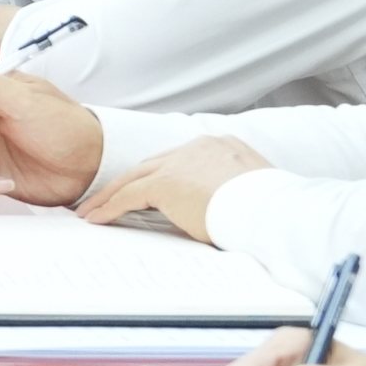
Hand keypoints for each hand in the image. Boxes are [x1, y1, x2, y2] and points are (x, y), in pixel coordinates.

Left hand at [80, 133, 266, 238]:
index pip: (180, 160)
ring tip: (91, 211)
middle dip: (128, 183)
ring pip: (133, 179)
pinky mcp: (166, 183)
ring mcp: (181, 162)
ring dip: (109, 196)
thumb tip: (218, 212)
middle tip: (106, 197)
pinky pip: (128, 196)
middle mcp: (198, 147)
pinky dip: (109, 207)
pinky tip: (96, 219)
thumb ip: (228, 193)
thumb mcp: (251, 194)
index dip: (159, 176)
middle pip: (152, 165)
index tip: (145, 190)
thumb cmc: (272, 211)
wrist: (274, 211)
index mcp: (221, 146)